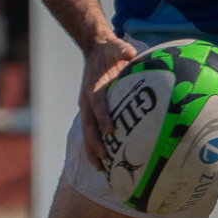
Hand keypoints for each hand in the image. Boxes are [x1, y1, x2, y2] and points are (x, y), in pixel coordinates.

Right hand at [79, 35, 139, 168]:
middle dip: (95, 143)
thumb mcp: (115, 47)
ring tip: (101, 170)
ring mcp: (87, 109)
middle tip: (105, 158)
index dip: (103, 117)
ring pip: (87, 134)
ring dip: (92, 151)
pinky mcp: (90, 113)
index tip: (112, 129)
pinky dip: (95, 148)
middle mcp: (87, 101)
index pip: (98, 105)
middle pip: (89, 126)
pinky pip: (92, 133)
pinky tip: (104, 164)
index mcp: (93, 88)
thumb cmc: (108, 51)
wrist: (94, 51)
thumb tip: (130, 52)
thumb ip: (122, 50)